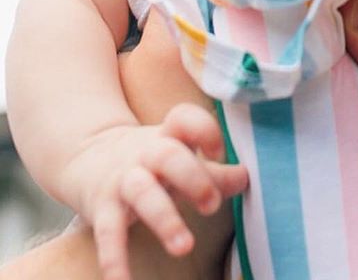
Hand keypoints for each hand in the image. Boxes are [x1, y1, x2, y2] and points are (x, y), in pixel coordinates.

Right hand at [59, 103, 247, 279]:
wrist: (88, 157)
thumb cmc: (153, 160)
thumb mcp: (181, 158)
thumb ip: (214, 171)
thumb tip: (246, 178)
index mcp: (169, 135)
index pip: (185, 119)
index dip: (204, 131)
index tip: (219, 151)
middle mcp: (145, 154)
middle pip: (169, 156)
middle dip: (193, 177)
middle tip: (212, 204)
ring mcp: (122, 180)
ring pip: (142, 193)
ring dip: (164, 219)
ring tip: (185, 247)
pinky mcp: (102, 210)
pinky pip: (108, 235)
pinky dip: (114, 260)